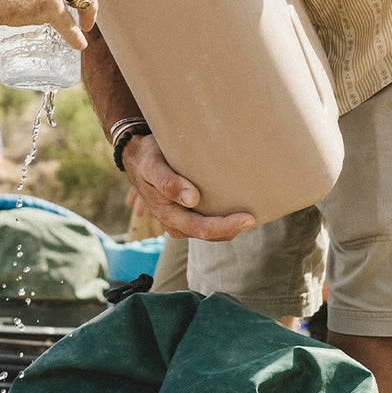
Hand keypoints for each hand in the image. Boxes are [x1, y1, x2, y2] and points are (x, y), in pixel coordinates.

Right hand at [121, 134, 254, 240]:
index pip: (201, 229)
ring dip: (229, 226)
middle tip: (254, 216)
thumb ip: (168, 182)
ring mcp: (182, 220)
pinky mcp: (188, 213)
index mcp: (169, 216)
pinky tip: (237, 207)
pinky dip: (223, 218)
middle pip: (210, 234)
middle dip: (233, 228)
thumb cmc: (147, 159)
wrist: (137, 158)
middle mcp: (176, 223)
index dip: (225, 227)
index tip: (248, 218)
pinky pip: (208, 221)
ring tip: (251, 212)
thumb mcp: (153, 166)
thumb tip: (192, 199)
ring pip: (211, 232)